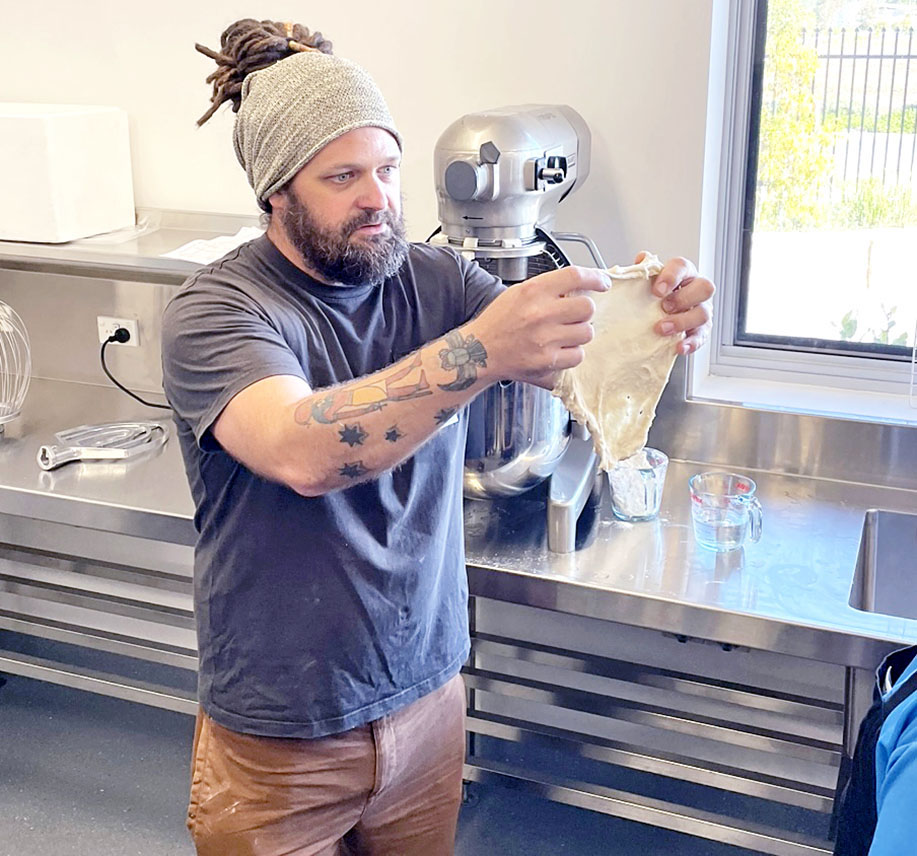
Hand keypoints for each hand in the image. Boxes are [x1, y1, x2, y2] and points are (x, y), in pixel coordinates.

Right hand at [469, 266, 610, 387]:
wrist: (478, 352)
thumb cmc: (498, 322)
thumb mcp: (519, 293)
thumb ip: (548, 289)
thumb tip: (582, 287)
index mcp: (533, 291)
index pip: (575, 276)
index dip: (596, 277)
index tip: (603, 283)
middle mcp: (540, 314)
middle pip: (587, 307)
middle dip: (584, 311)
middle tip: (573, 315)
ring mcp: (545, 339)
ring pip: (587, 332)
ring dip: (579, 333)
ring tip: (563, 334)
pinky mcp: (547, 362)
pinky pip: (578, 355)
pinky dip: (572, 353)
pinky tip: (559, 349)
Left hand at [641, 253, 714, 354]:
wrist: (654, 316)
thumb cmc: (652, 295)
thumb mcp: (645, 281)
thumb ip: (643, 271)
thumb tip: (641, 259)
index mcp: (683, 273)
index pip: (682, 266)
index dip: (672, 276)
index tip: (657, 290)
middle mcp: (696, 289)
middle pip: (704, 288)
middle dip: (684, 298)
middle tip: (665, 307)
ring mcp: (701, 310)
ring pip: (704, 313)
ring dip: (682, 322)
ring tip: (662, 329)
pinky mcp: (701, 330)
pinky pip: (701, 336)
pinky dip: (691, 342)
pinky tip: (679, 347)